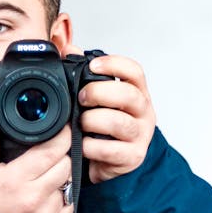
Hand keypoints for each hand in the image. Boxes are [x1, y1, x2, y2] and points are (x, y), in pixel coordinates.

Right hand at [0, 105, 74, 212]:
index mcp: (17, 179)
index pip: (53, 149)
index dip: (61, 135)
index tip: (61, 129)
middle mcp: (36, 196)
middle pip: (65, 162)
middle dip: (58, 156)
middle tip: (44, 158)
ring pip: (70, 181)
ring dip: (61, 175)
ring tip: (41, 179)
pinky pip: (71, 200)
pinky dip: (62, 195)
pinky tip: (45, 197)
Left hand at [67, 46, 156, 183]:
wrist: (111, 163)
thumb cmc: (104, 128)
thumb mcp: (97, 100)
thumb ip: (83, 74)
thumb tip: (69, 49)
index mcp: (136, 93)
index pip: (135, 72)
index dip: (114, 64)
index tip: (93, 65)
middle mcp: (143, 112)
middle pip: (129, 95)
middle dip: (99, 93)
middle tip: (81, 98)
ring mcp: (140, 136)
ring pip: (119, 122)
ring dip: (93, 120)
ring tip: (80, 123)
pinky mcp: (132, 157)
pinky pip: (110, 150)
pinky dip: (91, 146)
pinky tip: (82, 145)